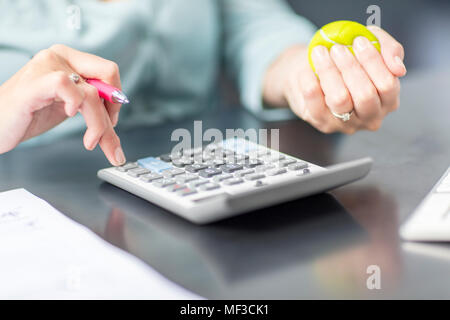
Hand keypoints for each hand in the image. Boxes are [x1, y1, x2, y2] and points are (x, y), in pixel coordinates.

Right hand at [0, 44, 125, 165]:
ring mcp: (46, 67)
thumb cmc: (28, 115)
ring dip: (99, 124)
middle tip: (108, 136)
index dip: (116, 98)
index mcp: (69, 59)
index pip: (108, 71)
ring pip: (91, 92)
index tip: (111, 121)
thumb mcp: (69, 108)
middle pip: (107, 76)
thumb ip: (93, 106)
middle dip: (113, 111)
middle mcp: (59, 57)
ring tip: (91, 142)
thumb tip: (116, 120)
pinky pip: (66, 85)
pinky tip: (69, 115)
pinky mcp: (34, 83)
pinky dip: (75, 103)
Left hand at [264, 26, 406, 133]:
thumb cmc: (347, 59)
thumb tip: (399, 68)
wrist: (311, 71)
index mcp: (388, 101)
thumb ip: (389, 49)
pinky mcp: (322, 123)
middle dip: (350, 67)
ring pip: (340, 100)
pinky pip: (315, 104)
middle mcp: (370, 117)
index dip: (373, 62)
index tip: (358, 41)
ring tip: (320, 53)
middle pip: (365, 95)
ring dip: (329, 72)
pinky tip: (308, 69)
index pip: (387, 85)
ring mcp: (346, 124)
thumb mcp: (371, 46)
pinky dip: (310, 82)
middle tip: (337, 48)